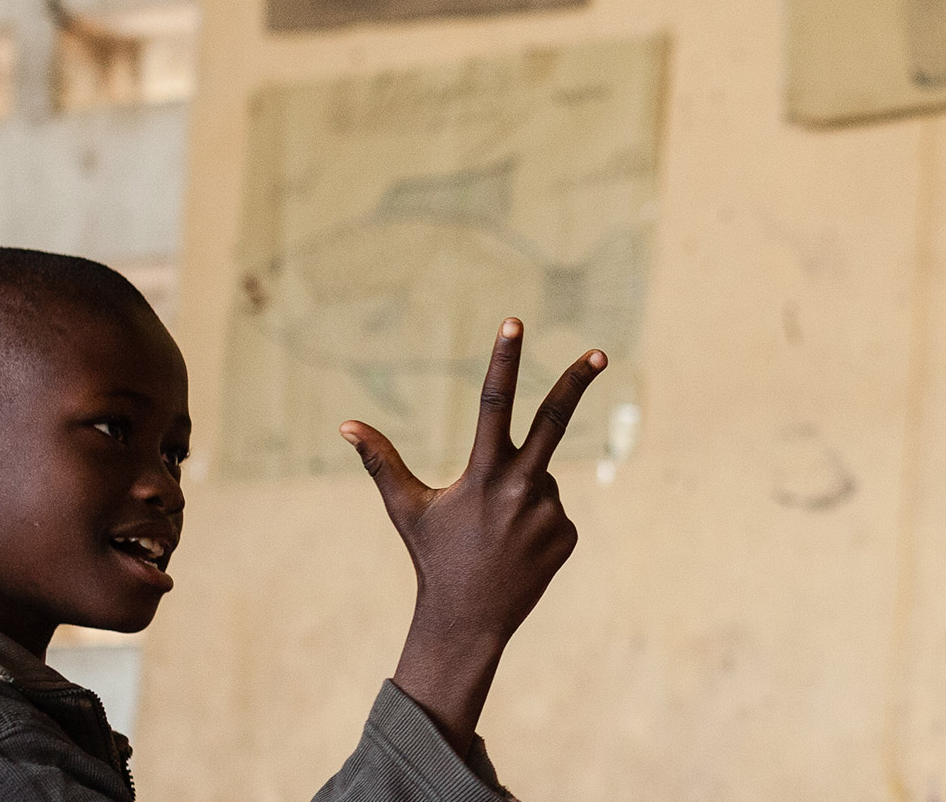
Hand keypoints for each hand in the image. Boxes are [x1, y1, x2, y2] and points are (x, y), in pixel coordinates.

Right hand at [344, 317, 604, 736]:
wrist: (467, 622)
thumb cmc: (432, 559)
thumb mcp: (406, 508)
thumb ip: (381, 461)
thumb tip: (345, 424)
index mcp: (482, 473)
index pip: (494, 403)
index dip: (503, 359)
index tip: (514, 322)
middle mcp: (520, 487)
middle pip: (555, 422)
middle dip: (576, 382)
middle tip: (600, 353)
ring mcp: (549, 512)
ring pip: (540, 478)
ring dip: (521, 491)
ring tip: (496, 534)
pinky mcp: (566, 534)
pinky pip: (553, 510)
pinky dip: (535, 519)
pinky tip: (515, 549)